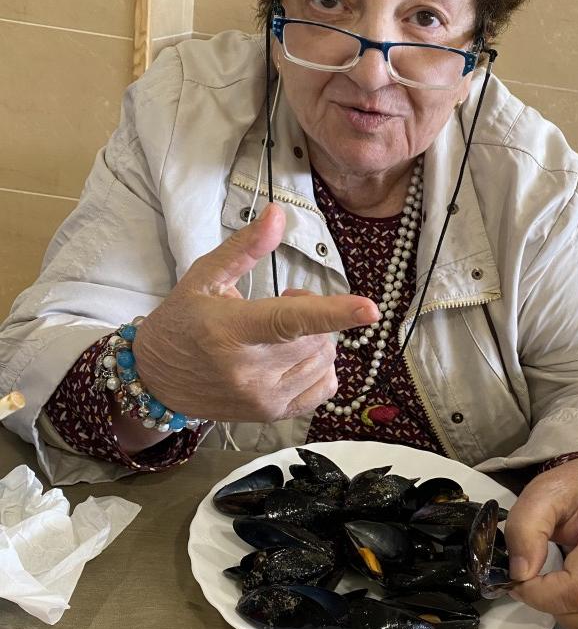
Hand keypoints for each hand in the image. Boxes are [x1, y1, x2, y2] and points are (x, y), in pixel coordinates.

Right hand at [132, 203, 378, 422]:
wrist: (155, 380)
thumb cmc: (180, 323)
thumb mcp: (203, 277)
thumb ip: (245, 248)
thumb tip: (278, 214)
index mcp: (230, 331)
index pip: (290, 322)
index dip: (334, 313)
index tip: (370, 309)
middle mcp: (249, 371)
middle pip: (316, 336)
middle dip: (312, 314)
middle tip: (281, 304)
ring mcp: (263, 398)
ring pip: (324, 359)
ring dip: (315, 340)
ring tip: (280, 334)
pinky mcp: (272, 414)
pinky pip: (325, 387)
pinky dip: (320, 367)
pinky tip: (294, 357)